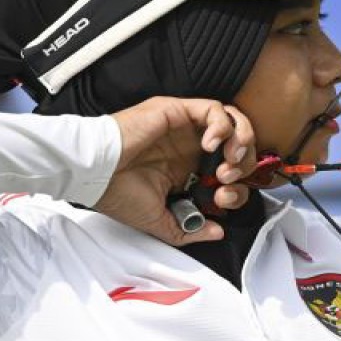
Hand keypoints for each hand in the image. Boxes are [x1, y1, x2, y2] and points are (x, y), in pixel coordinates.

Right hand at [95, 97, 256, 245]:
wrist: (96, 174)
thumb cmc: (118, 194)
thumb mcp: (159, 222)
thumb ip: (189, 230)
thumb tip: (218, 232)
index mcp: (188, 172)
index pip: (230, 175)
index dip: (236, 190)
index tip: (222, 200)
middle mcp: (190, 148)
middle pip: (239, 147)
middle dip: (244, 165)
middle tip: (228, 178)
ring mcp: (186, 128)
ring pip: (233, 121)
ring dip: (240, 141)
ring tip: (227, 159)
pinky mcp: (177, 111)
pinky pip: (215, 109)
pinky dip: (222, 125)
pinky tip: (210, 144)